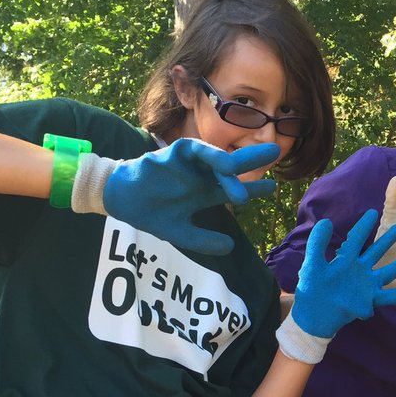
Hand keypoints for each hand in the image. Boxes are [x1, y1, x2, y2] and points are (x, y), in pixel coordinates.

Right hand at [95, 139, 280, 255]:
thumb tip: (230, 247)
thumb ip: (203, 241)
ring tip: (237, 170)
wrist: (119, 202)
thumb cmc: (150, 213)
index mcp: (204, 192)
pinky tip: (218, 162)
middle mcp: (200, 176)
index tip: (272, 187)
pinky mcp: (169, 156)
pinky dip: (205, 154)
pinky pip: (190, 149)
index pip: (233, 189)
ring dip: (227, 161)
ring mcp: (186, 165)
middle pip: (231, 167)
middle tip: (275, 151)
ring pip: (213, 157)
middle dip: (252, 158)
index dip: (253, 188)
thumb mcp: (180, 233)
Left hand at [290, 209, 395, 338]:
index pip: (356, 238)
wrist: (313, 315)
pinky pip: (390, 297)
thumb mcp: (313, 265)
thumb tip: (326, 221)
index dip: (364, 225)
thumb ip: (317, 244)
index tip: (373, 211)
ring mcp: (366, 285)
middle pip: (377, 252)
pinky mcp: (370, 300)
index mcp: (345, 260)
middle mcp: (359, 270)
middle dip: (388, 240)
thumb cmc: (311, 290)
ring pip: (389, 272)